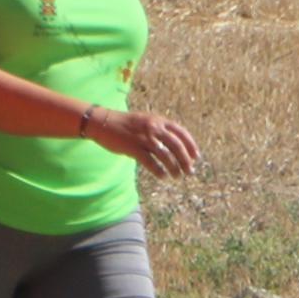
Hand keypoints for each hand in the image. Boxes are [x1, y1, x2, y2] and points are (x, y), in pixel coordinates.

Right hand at [83, 105, 201, 178]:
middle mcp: (153, 128)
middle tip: (190, 171)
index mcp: (159, 120)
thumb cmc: (125, 124)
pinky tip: (163, 177)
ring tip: (177, 176)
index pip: (181, 133)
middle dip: (185, 160)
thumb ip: (160, 129)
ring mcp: (143, 138)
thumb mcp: (146, 121)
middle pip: (176, 146)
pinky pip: (150, 162)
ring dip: (174, 168)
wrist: (103, 122)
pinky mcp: (133, 148)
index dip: (191, 146)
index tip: (196, 157)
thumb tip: (175, 144)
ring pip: (165, 156)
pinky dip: (159, 171)